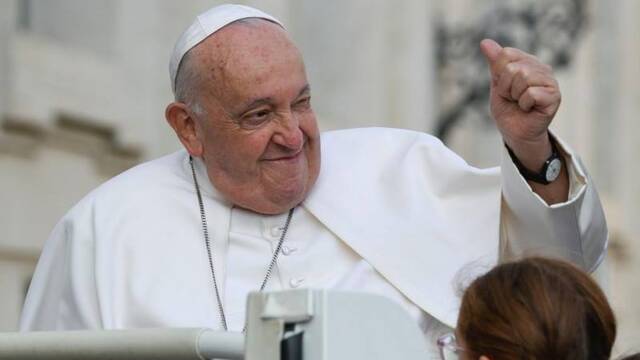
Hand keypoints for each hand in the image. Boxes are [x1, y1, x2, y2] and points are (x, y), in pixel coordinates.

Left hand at [480, 39, 560, 169]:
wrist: (514, 132)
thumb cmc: (508, 109)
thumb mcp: (497, 84)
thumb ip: (495, 63)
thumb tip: (485, 41)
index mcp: (528, 62)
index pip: (506, 54)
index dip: (499, 74)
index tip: (504, 87)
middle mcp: (542, 68)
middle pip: (513, 67)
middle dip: (506, 87)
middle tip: (513, 98)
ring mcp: (550, 81)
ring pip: (523, 78)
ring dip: (515, 96)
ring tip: (520, 103)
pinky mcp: (554, 96)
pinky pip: (530, 93)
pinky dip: (524, 104)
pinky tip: (529, 109)